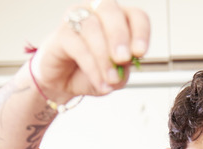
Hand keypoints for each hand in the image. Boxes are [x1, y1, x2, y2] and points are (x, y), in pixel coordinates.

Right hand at [31, 0, 149, 101]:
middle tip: (123, 59)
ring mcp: (77, 19)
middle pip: (111, 11)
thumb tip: (124, 63)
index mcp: (120, 18)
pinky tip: (99, 81)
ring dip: (104, 56)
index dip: (140, 32)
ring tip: (111, 79)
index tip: (140, 52)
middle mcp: (98, 12)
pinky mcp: (61, 33)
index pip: (136, 16)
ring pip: (92, 28)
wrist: (65, 83)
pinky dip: (91, 66)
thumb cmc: (93, 72)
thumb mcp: (116, 76)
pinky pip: (77, 45)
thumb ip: (124, 69)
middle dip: (119, 36)